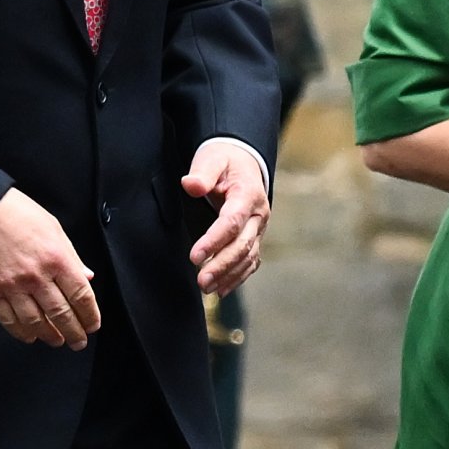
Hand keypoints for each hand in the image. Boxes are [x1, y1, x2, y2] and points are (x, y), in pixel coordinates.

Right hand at [0, 188, 99, 349]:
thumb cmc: (18, 214)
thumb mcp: (53, 228)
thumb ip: (71, 256)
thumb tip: (87, 276)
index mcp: (57, 258)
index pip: (81, 295)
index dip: (90, 315)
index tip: (93, 325)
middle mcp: (37, 276)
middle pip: (61, 313)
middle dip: (73, 332)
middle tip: (78, 342)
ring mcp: (13, 286)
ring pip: (36, 322)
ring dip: (49, 335)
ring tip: (56, 341)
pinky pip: (8, 320)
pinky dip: (21, 332)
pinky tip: (29, 336)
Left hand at [182, 143, 269, 296]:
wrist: (244, 164)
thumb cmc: (225, 161)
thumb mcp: (212, 159)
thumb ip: (202, 172)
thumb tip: (190, 184)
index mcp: (248, 194)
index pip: (233, 222)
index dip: (215, 240)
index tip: (195, 256)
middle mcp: (258, 215)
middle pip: (243, 245)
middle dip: (222, 265)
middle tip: (201, 281)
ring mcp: (259, 229)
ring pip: (248, 257)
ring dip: (229, 275)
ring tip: (207, 288)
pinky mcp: (255, 238)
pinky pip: (250, 262)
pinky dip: (238, 277)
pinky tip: (222, 289)